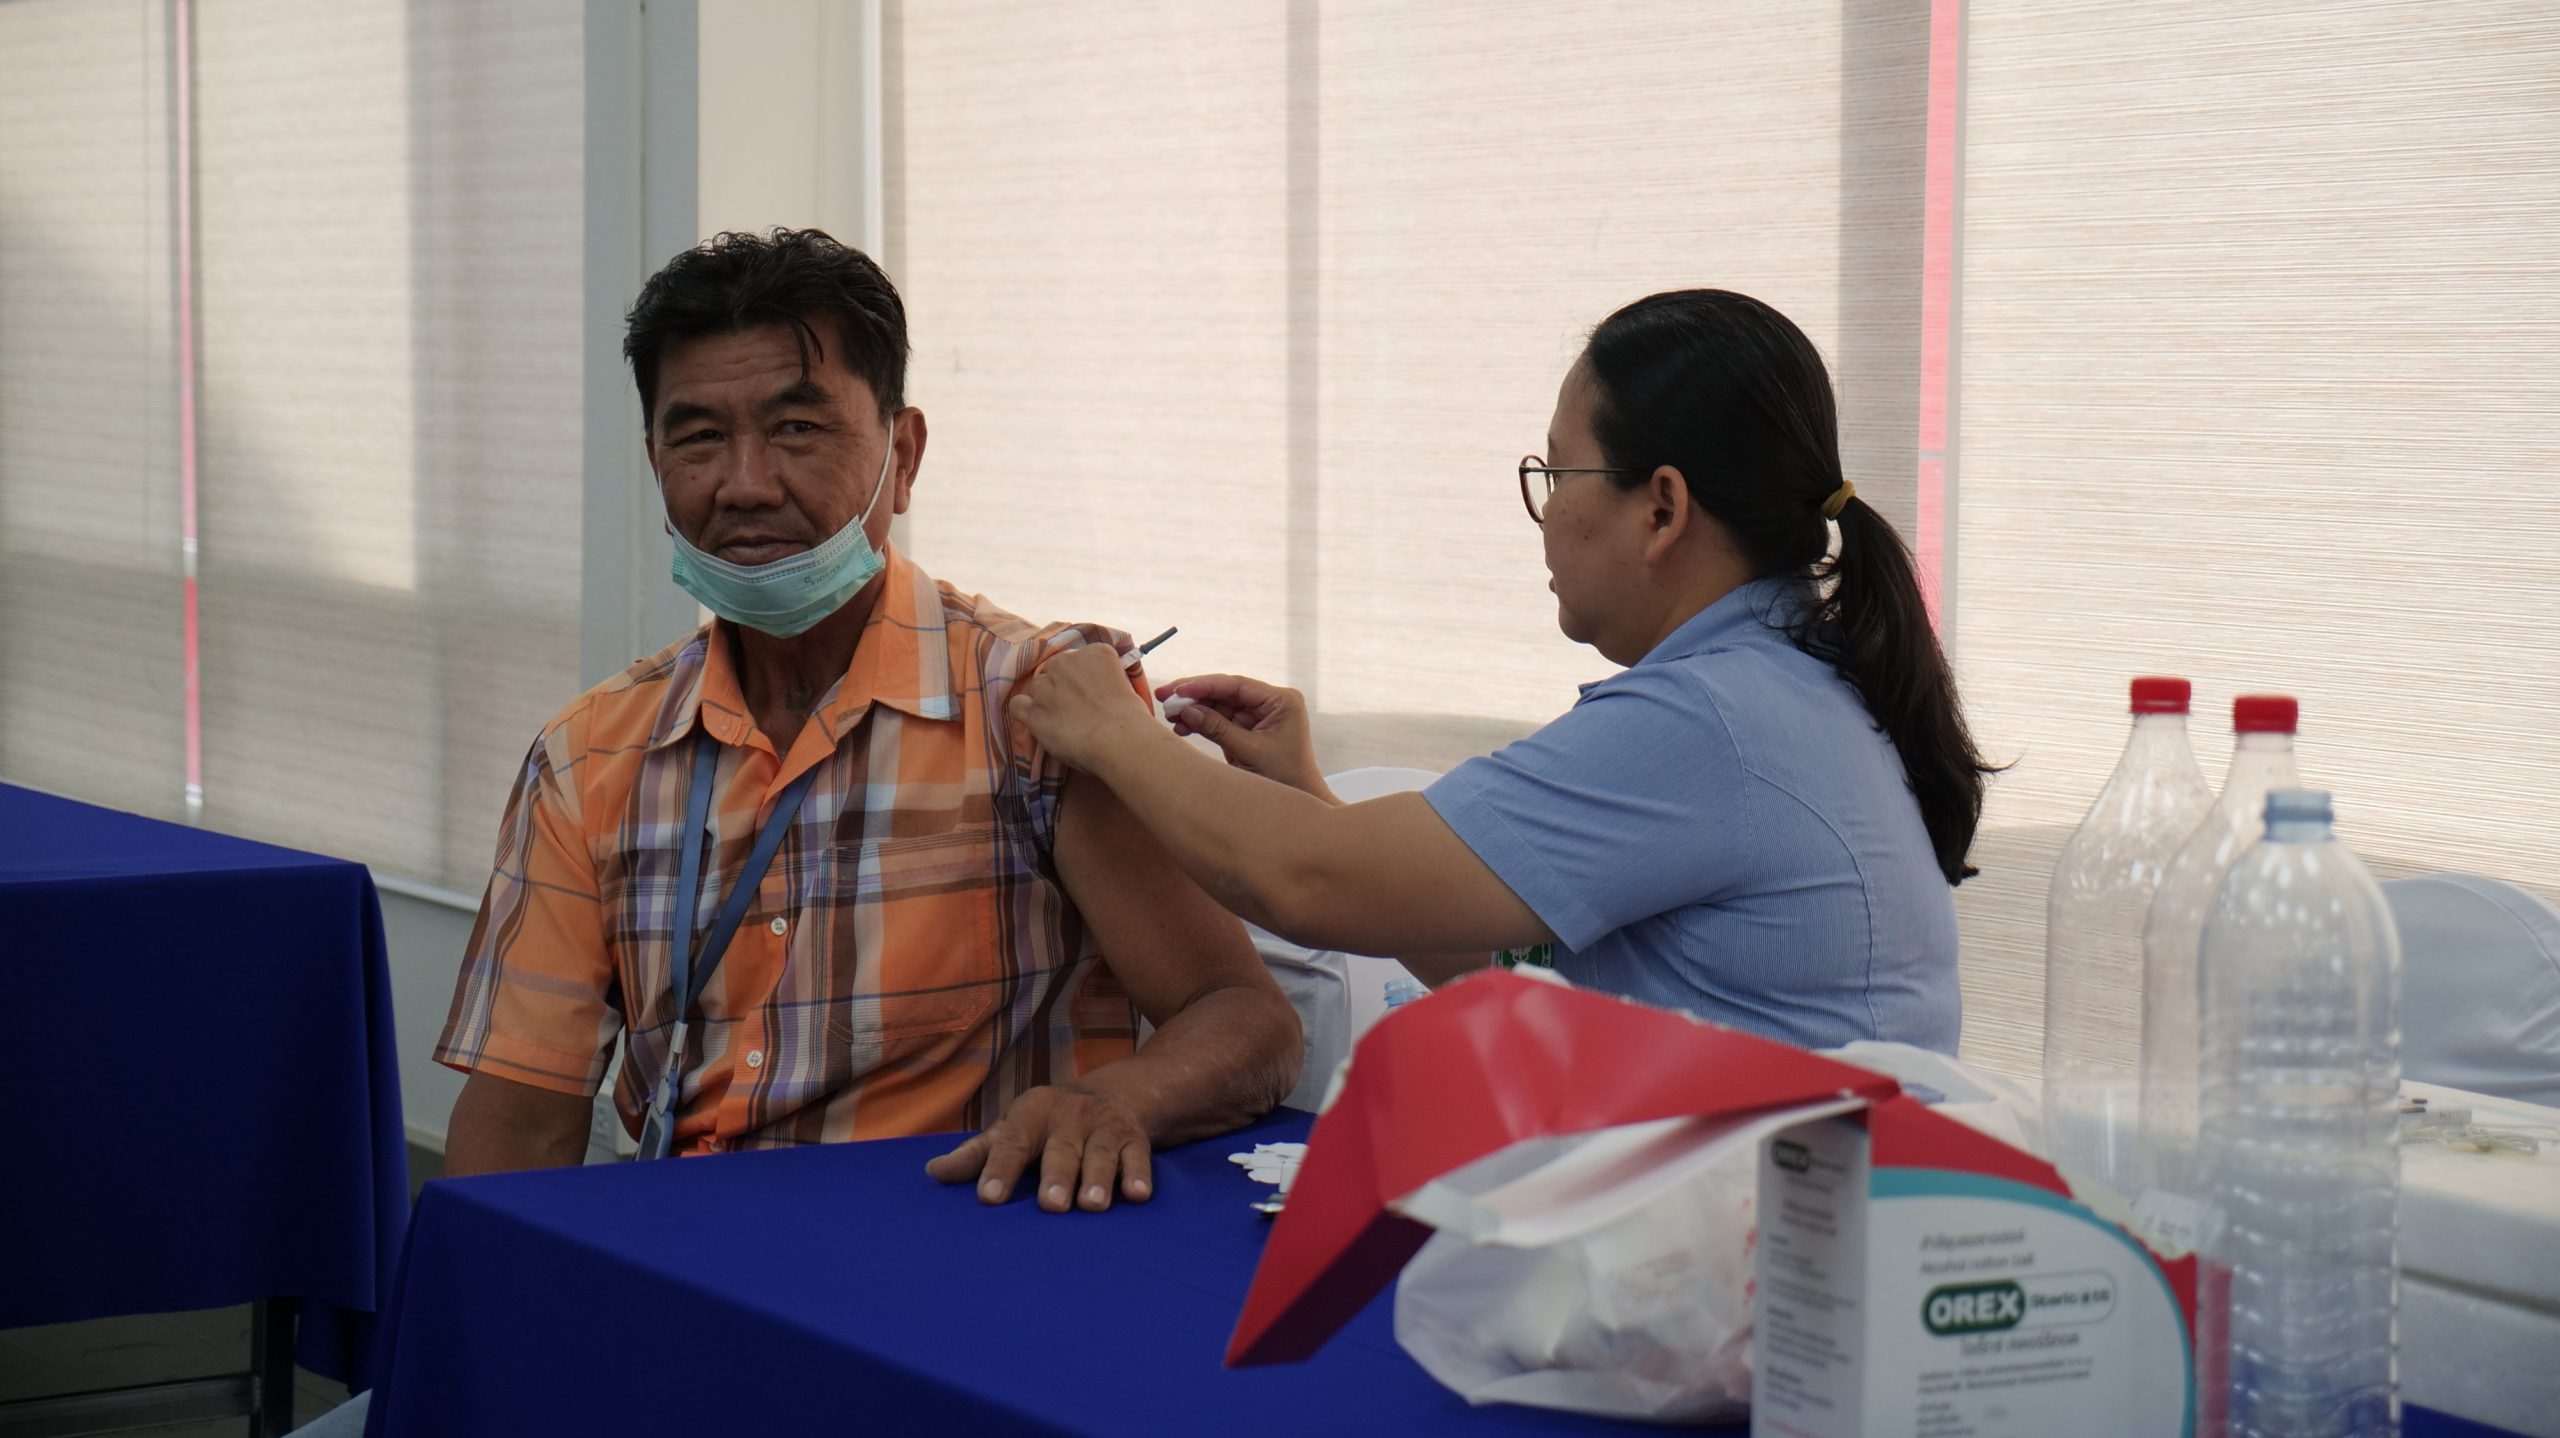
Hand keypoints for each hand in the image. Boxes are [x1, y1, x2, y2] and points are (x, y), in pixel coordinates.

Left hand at [924, 1084, 1153, 1212]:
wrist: (1113, 1093)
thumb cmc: (1046, 1125)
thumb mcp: (1012, 1129)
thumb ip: (976, 1155)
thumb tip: (932, 1173)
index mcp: (1031, 1113)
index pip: (1012, 1143)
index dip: (999, 1170)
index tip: (989, 1199)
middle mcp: (1069, 1116)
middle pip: (1061, 1149)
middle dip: (1057, 1177)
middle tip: (1052, 1205)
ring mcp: (1104, 1126)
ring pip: (1101, 1153)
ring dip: (1099, 1178)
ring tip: (1093, 1206)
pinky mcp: (1134, 1139)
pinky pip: (1138, 1157)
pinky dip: (1139, 1175)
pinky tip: (1138, 1196)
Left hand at [1008, 642, 1158, 772]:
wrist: (1119, 739)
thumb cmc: (1131, 718)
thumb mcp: (1126, 685)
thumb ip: (1106, 680)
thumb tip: (1100, 689)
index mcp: (1095, 652)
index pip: (1081, 658)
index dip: (1084, 677)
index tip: (1091, 694)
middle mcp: (1066, 661)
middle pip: (1055, 669)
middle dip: (1062, 686)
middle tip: (1077, 709)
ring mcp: (1046, 685)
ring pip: (1037, 687)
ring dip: (1046, 700)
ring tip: (1062, 721)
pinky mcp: (1033, 711)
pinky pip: (1017, 705)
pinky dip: (1024, 712)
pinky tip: (1037, 722)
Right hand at [1157, 673, 1333, 800]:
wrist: (1297, 805)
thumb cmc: (1285, 779)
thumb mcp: (1250, 752)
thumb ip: (1218, 729)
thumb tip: (1187, 710)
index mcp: (1281, 701)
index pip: (1237, 685)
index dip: (1204, 685)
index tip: (1178, 690)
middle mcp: (1271, 703)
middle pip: (1225, 692)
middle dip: (1194, 695)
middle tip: (1164, 696)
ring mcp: (1259, 715)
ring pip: (1219, 705)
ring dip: (1194, 709)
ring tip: (1169, 715)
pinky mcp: (1248, 729)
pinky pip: (1220, 720)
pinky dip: (1200, 722)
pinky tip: (1181, 726)